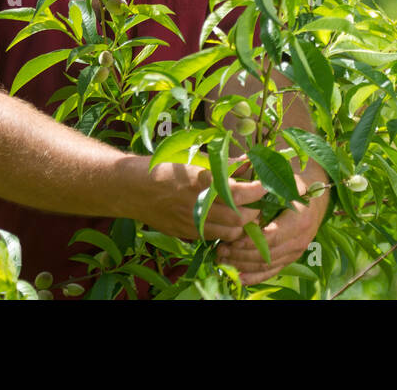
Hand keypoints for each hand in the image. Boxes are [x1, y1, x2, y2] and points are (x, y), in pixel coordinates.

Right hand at [137, 161, 266, 242]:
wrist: (131, 187)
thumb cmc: (163, 167)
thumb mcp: (194, 159)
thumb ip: (223, 164)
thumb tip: (247, 163)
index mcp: (202, 181)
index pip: (242, 192)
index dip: (259, 190)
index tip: (265, 184)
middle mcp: (199, 204)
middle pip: (241, 218)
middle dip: (254, 211)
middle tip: (257, 202)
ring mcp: (192, 222)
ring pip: (230, 233)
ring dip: (241, 225)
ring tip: (242, 213)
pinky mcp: (186, 233)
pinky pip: (214, 237)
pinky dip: (224, 231)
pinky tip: (222, 220)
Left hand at [216, 162, 329, 285]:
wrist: (316, 192)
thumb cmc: (295, 180)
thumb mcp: (283, 174)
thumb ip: (262, 175)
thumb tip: (240, 165)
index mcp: (300, 217)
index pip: (272, 236)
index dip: (250, 240)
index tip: (231, 239)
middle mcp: (301, 238)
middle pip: (267, 254)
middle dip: (241, 254)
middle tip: (220, 250)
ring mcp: (297, 250)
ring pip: (267, 265)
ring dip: (243, 265)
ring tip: (222, 259)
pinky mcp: (291, 257)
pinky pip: (273, 271)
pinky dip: (254, 276)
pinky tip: (238, 276)